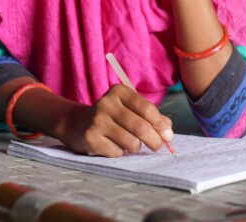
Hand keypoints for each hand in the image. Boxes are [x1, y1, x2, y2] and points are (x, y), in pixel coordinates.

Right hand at [53, 84, 173, 157]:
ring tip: (130, 144)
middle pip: (141, 126)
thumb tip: (167, 130)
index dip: (160, 124)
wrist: (77, 125)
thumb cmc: (112, 118)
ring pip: (131, 142)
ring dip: (136, 148)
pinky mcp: (90, 138)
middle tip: (157, 146)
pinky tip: (113, 146)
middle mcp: (107, 103)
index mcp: (119, 92)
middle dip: (154, 140)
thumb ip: (151, 117)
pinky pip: (117, 152)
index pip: (147, 108)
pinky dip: (120, 153)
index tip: (167, 135)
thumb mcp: (130, 110)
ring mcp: (97, 120)